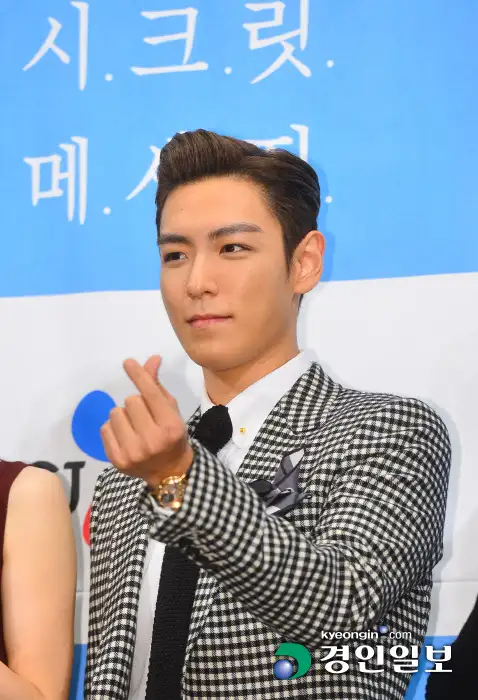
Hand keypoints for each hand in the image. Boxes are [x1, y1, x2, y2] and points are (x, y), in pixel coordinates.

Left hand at [100, 355, 193, 485]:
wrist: (169, 472)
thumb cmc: (171, 436)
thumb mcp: (170, 410)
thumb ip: (157, 386)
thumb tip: (151, 359)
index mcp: (170, 426)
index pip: (151, 394)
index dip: (139, 375)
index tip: (128, 362)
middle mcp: (152, 440)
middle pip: (130, 401)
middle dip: (135, 403)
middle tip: (143, 415)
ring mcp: (133, 452)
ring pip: (115, 413)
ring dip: (122, 416)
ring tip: (133, 427)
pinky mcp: (117, 460)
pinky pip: (104, 428)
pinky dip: (112, 428)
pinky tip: (124, 437)